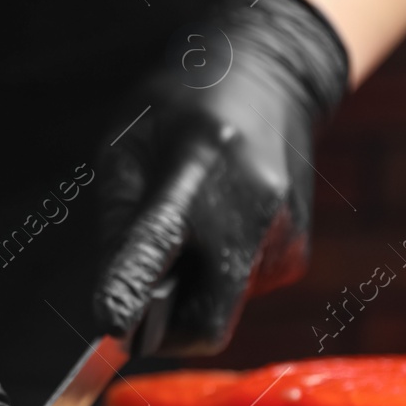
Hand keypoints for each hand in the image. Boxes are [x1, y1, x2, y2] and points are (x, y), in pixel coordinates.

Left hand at [93, 0, 347, 354]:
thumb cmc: (185, 104)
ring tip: (187, 230)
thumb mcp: (128, 141)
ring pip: (219, 310)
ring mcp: (284, 234)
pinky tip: (215, 229)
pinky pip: (239, 295)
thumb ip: (119, 220)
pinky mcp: (295, 255)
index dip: (132, 287)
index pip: (161, 239)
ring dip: (188, 293)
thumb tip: (111, 298)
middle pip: (207, 317)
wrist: (273, 76)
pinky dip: (213, 279)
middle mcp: (254, 203)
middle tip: (135, 303)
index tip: (110, 327)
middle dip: (165, 329)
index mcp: (200, 160)